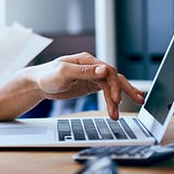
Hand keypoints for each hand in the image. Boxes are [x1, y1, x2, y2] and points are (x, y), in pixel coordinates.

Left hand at [28, 52, 144, 119]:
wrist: (37, 84)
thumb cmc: (46, 76)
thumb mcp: (63, 72)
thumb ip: (84, 71)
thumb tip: (104, 69)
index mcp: (86, 61)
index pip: (108, 71)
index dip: (114, 85)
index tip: (116, 99)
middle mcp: (92, 67)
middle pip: (114, 77)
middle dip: (125, 90)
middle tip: (136, 101)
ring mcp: (92, 76)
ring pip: (112, 85)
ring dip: (119, 98)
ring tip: (122, 112)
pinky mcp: (89, 85)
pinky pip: (106, 90)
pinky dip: (114, 98)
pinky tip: (121, 104)